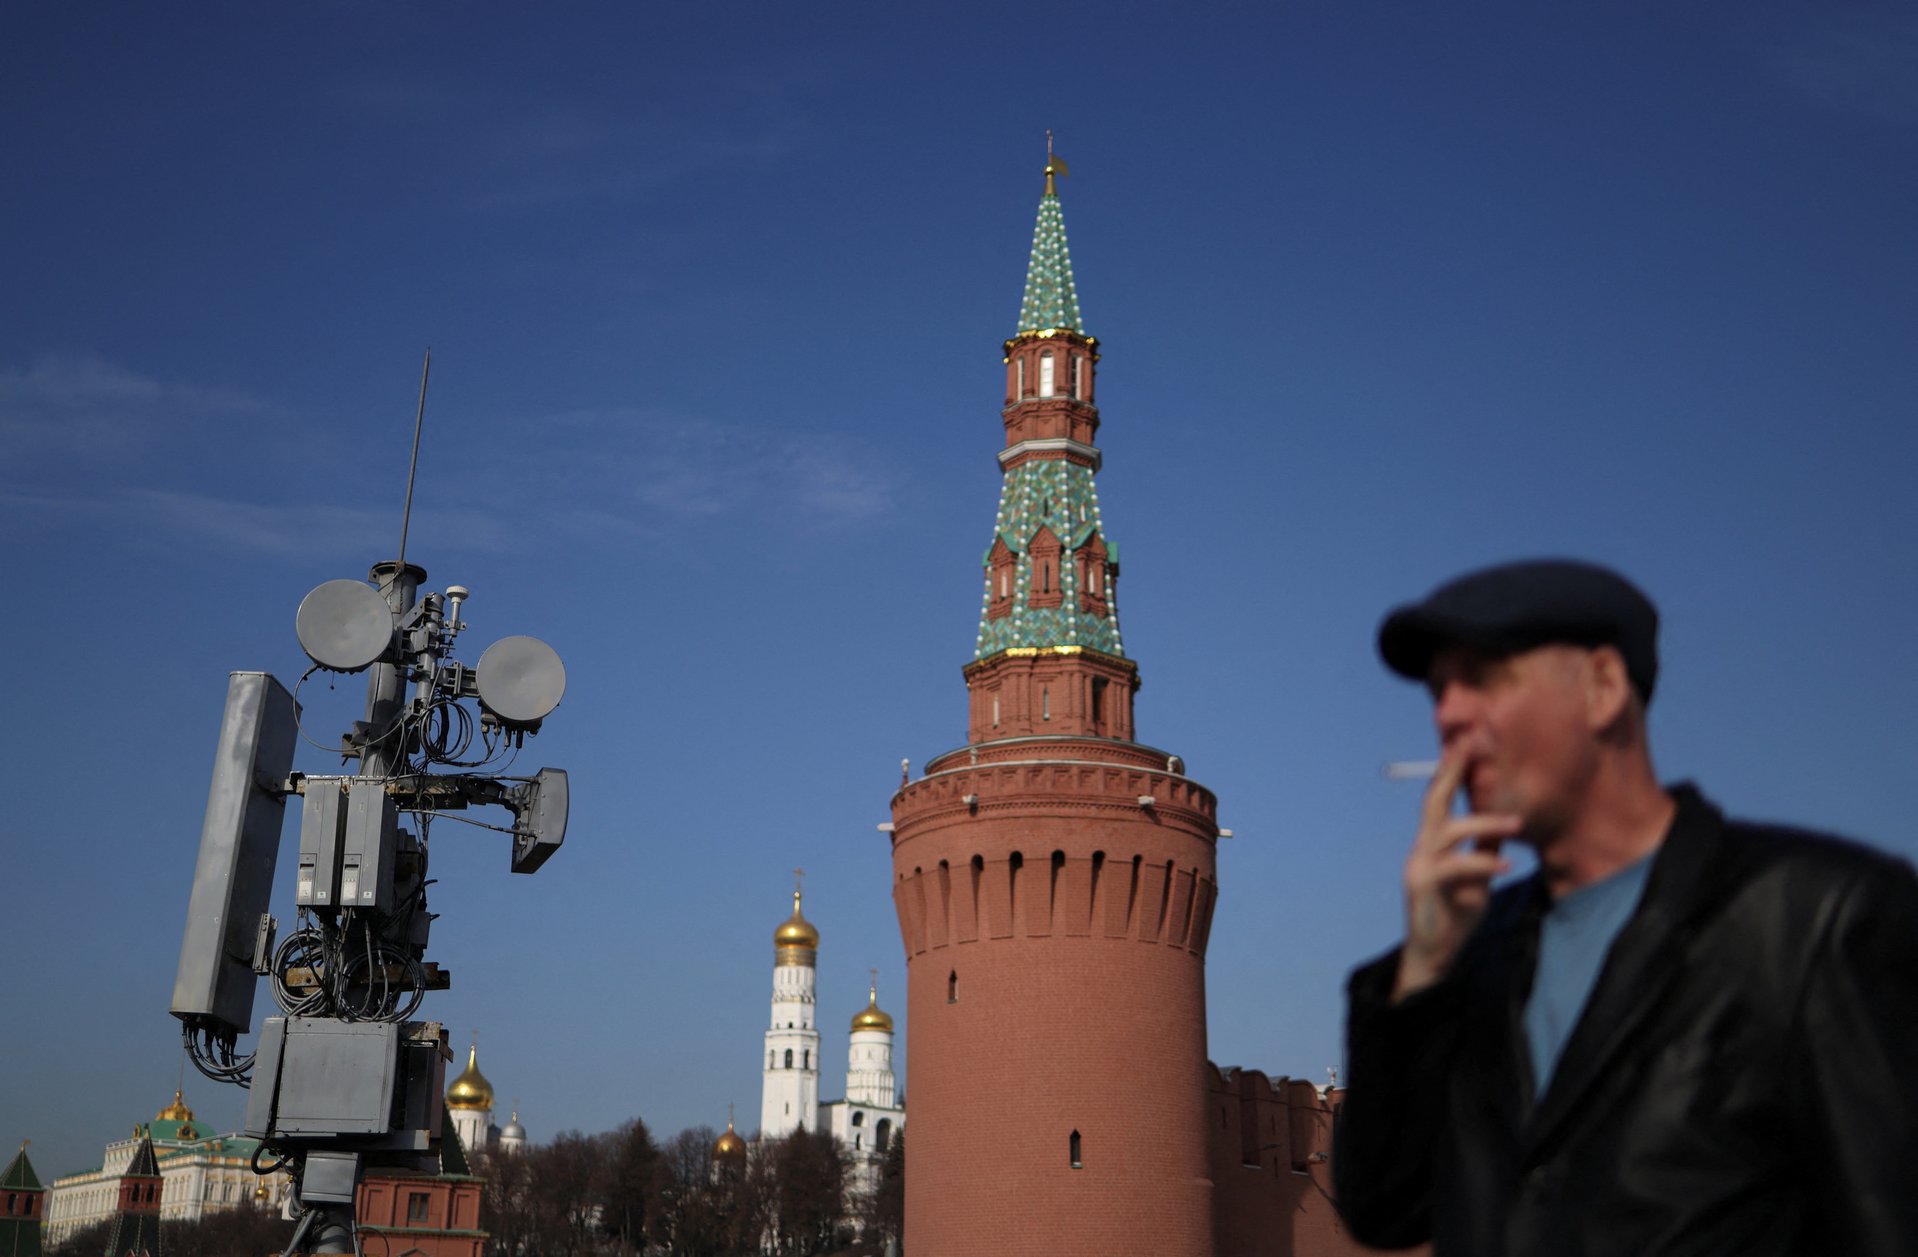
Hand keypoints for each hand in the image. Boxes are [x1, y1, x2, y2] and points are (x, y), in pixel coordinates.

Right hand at [1394, 754, 1520, 1000]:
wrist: (1434, 954)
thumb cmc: (1455, 914)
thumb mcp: (1477, 877)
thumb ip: (1484, 850)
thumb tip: (1504, 824)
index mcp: (1430, 844)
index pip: (1437, 801)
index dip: (1449, 773)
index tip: (1462, 745)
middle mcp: (1420, 849)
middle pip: (1433, 803)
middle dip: (1450, 773)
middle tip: (1469, 747)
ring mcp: (1418, 866)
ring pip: (1450, 832)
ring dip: (1485, 823)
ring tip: (1517, 823)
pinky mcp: (1424, 887)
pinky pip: (1456, 867)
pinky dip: (1484, 862)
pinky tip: (1507, 864)